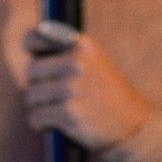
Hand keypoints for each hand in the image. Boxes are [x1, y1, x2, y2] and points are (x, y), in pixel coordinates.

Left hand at [22, 27, 149, 153]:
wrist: (131, 125)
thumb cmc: (106, 93)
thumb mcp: (93, 63)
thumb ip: (66, 55)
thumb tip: (30, 52)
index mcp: (82, 45)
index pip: (39, 36)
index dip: (29, 45)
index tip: (30, 53)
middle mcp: (76, 63)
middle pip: (31, 70)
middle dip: (36, 84)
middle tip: (49, 95)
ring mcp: (72, 88)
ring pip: (31, 95)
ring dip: (37, 106)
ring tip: (52, 110)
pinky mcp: (69, 112)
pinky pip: (36, 116)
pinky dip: (38, 123)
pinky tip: (49, 125)